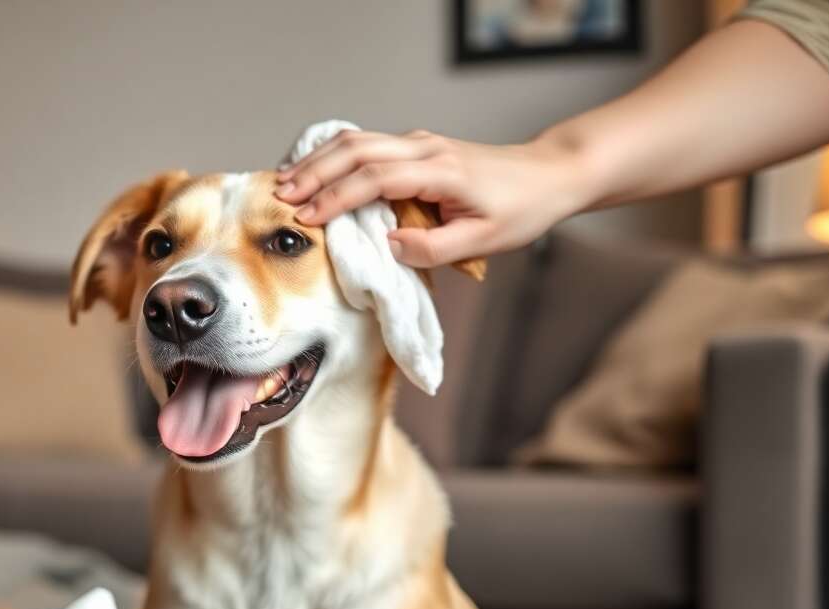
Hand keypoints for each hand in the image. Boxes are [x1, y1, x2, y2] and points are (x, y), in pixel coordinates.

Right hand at [275, 129, 587, 267]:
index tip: (308, 218)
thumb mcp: (484, 241)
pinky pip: (367, 144)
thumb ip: (434, 248)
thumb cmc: (520, 210)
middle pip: (356, 149)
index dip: (338, 198)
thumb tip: (390, 246)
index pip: (376, 178)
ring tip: (285, 182)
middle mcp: (424, 148)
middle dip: (315, 172)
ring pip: (358, 140)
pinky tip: (314, 170)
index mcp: (440, 171)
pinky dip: (335, 155)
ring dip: (319, 160)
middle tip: (280, 195)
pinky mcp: (417, 147)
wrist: (548, 175)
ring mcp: (419, 143)